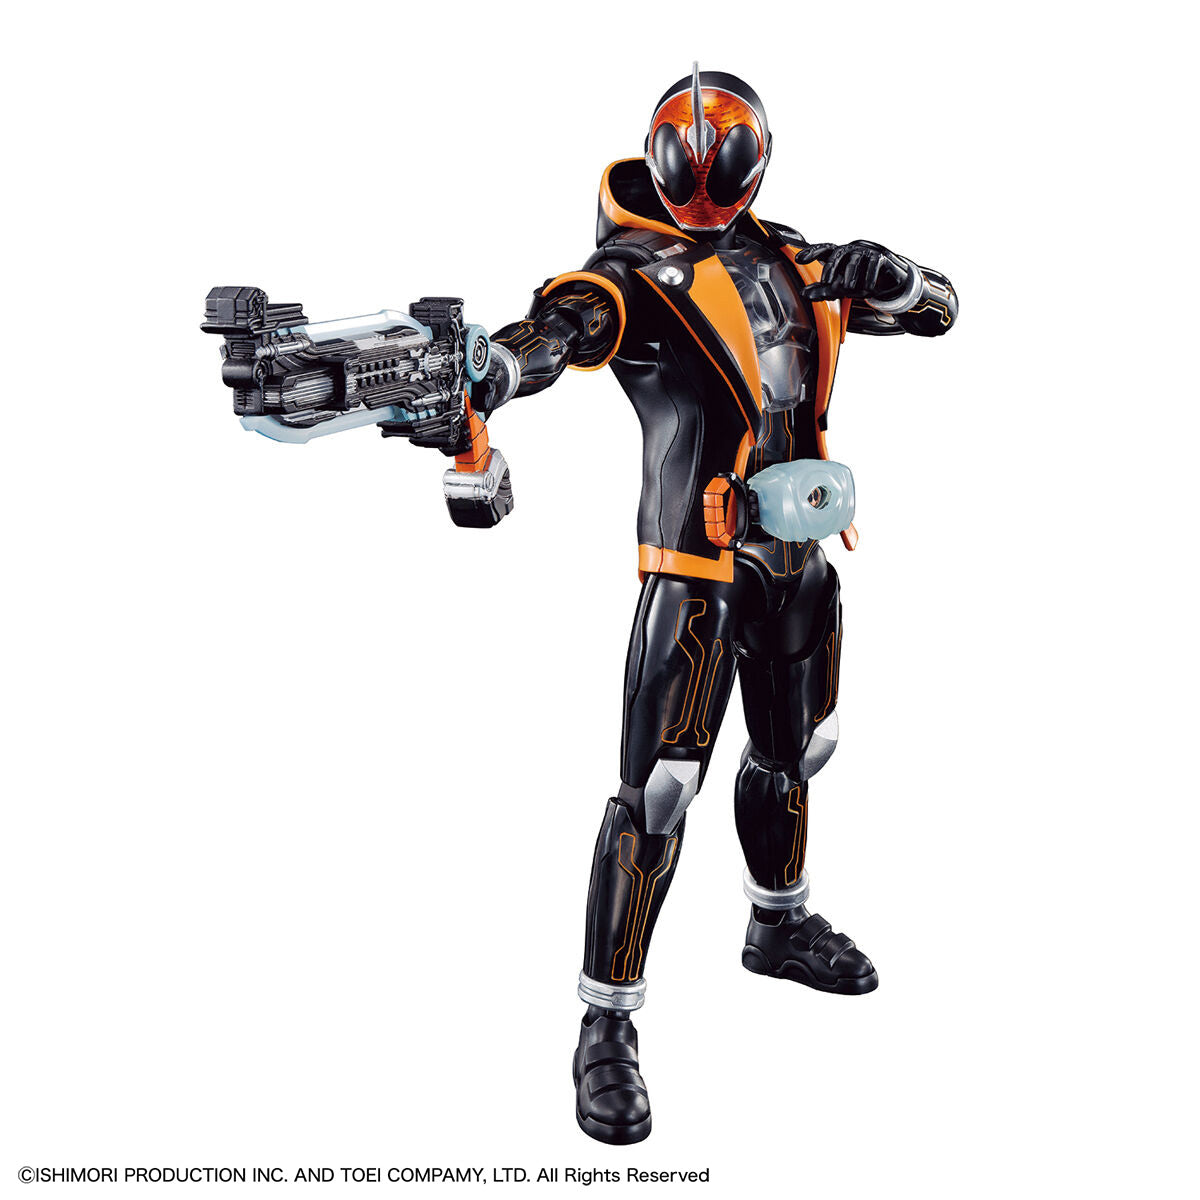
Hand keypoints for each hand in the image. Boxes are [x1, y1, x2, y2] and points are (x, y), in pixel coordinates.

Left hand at [795, 240, 912, 304]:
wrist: (887, 282)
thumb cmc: (860, 281)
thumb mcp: (840, 288)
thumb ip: (823, 290)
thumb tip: (804, 294)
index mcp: (840, 256)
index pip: (824, 250)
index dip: (811, 252)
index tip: (799, 259)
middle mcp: (851, 251)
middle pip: (838, 253)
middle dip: (830, 268)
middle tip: (826, 282)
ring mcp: (866, 252)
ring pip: (855, 261)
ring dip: (850, 276)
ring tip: (849, 288)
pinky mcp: (881, 257)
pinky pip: (873, 265)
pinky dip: (869, 278)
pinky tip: (869, 288)